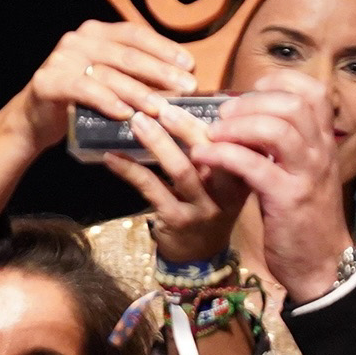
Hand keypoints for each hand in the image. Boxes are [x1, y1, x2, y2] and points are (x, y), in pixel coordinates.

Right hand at [8, 21, 197, 154]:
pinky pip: (83, 89)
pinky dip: (106, 101)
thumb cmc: (80, 101)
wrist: (34, 119)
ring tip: (161, 107)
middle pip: (127, 54)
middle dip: (160, 71)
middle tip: (186, 87)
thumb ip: (136, 75)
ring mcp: (62, 58)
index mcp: (97, 33)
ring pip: (108, 73)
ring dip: (138, 91)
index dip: (164, 48)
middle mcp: (79, 39)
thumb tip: (180, 82)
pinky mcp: (49, 81)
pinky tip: (125, 113)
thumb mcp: (110, 82)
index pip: (136, 34)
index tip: (190, 65)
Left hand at [102, 104, 248, 262]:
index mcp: (243, 174)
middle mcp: (228, 192)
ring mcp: (204, 208)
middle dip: (184, 124)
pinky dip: (130, 170)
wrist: (200, 257)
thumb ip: (215, 149)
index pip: (233, 139)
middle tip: (161, 104)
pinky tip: (112, 157)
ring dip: (156, 142)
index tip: (189, 96)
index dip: (213, 118)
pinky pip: (152, 189)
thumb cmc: (207, 208)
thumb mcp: (223, 181)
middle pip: (211, 150)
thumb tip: (187, 104)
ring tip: (137, 121)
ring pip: (182, 169)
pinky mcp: (177, 220)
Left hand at [190, 71, 351, 302]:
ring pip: (276, 130)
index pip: (314, 92)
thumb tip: (250, 119)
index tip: (252, 90)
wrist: (322, 263)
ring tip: (212, 133)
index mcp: (324, 143)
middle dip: (252, 101)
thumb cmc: (304, 218)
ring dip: (237, 126)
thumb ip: (284, 146)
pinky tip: (204, 157)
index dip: (280, 81)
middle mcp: (320, 153)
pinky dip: (224, 155)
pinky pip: (253, 166)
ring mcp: (306, 175)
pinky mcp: (287, 199)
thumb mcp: (302, 174)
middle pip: (293, 104)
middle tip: (224, 114)